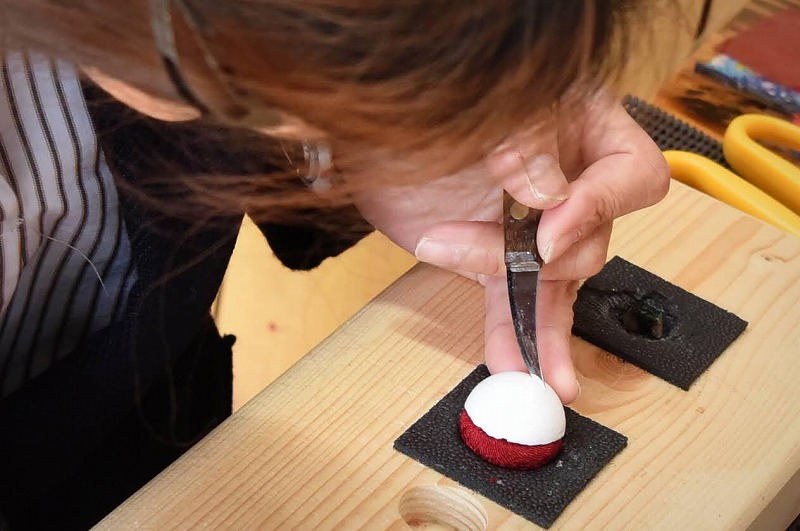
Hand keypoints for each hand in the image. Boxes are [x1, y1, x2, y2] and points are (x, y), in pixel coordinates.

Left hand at [353, 96, 668, 402]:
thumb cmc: (433, 98)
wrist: (370, 132)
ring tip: (541, 376)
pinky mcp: (496, 261)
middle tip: (501, 258)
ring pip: (555, 286)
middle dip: (541, 256)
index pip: (631, 174)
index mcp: (585, 129)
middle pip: (591, 237)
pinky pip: (514, 301)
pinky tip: (514, 365)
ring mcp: (534, 228)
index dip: (599, 206)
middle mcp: (569, 183)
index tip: (549, 229)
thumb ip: (525, 142)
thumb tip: (548, 197)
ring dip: (544, 329)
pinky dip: (512, 332)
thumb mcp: (488, 104)